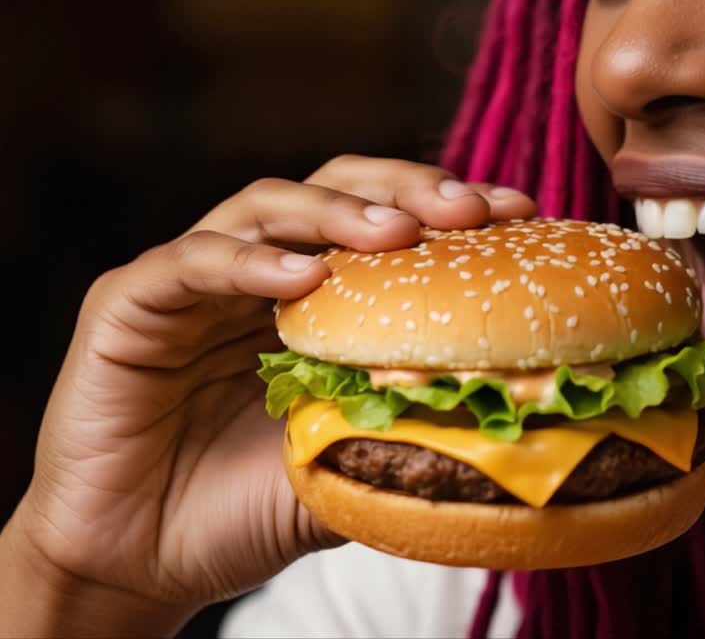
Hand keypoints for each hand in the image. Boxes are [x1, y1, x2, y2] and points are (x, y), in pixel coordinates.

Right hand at [2, 156, 534, 634]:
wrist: (143, 564)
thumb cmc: (247, 510)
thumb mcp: (352, 460)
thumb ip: (411, 425)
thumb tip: (527, 417)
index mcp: (319, 298)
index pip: (390, 223)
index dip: (452, 209)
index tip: (519, 211)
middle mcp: (260, 271)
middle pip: (337, 190)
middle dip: (406, 191)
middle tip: (467, 210)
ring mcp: (194, 282)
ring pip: (267, 206)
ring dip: (336, 212)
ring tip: (395, 232)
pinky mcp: (128, 305)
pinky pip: (191, 263)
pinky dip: (248, 261)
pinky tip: (300, 276)